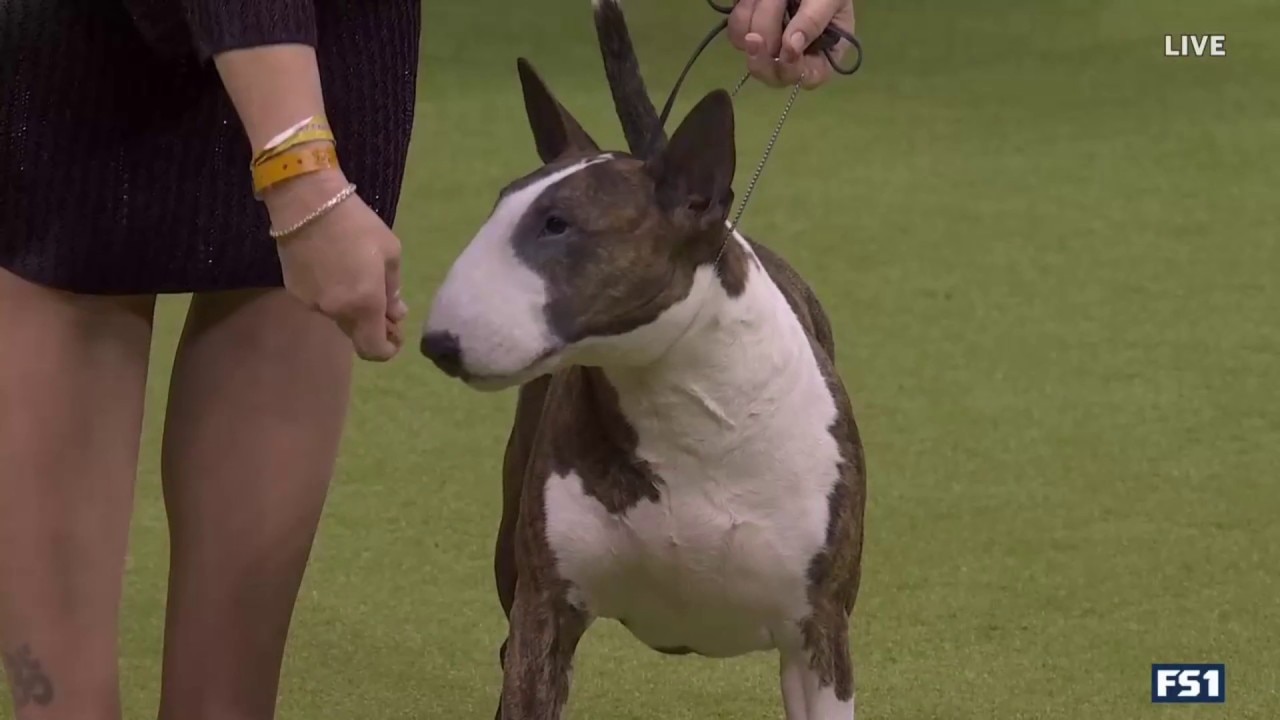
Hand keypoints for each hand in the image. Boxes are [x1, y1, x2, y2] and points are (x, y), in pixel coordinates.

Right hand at [264, 168, 408, 360]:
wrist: (306, 202)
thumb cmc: (357, 223)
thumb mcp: (389, 252)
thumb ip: (393, 288)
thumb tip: (396, 312)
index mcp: (365, 304)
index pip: (373, 349)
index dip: (387, 349)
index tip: (394, 335)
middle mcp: (336, 311)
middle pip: (356, 333)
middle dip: (372, 324)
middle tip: (382, 302)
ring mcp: (312, 302)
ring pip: (338, 316)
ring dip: (351, 307)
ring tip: (355, 274)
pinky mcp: (294, 290)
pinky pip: (320, 301)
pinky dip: (332, 294)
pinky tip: (333, 267)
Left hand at [727, 0, 854, 88]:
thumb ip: (814, 20)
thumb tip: (792, 46)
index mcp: (823, 52)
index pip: (809, 77)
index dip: (794, 70)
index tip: (787, 49)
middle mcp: (794, 55)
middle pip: (771, 73)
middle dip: (765, 48)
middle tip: (756, 35)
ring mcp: (769, 45)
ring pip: (749, 47)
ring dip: (756, 15)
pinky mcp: (750, 30)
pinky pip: (736, 31)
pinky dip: (744, 10)